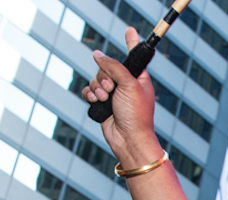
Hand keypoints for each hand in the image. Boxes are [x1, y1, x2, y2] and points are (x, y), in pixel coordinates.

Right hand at [82, 28, 164, 169]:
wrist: (128, 140)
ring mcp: (113, 94)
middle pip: (106, 67)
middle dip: (104, 76)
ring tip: (105, 99)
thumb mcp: (129, 85)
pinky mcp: (101, 104)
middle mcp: (125, 84)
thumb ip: (114, 66)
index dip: (130, 42)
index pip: (133, 55)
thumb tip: (97, 54)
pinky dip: (89, 95)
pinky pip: (89, 91)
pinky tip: (94, 101)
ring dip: (97, 88)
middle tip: (112, 89)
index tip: (129, 30)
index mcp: (138, 78)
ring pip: (95, 79)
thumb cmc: (136, 115)